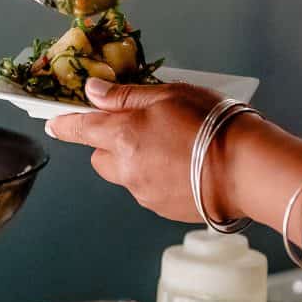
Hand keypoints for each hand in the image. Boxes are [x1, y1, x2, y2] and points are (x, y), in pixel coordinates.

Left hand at [45, 78, 234, 221]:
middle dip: (110, 145)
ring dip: (136, 163)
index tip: (53, 122)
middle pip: (100, 158)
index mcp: (123, 136)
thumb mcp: (170, 95)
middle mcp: (126, 169)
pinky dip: (157, 179)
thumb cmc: (213, 125)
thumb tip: (93, 92)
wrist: (248, 171)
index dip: (65, 124)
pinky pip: (148, 191)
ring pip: (125, 176)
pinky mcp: (163, 209)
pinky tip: (184, 167)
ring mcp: (144, 193)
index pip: (80, 129)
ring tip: (173, 148)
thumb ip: (126, 97)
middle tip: (139, 129)